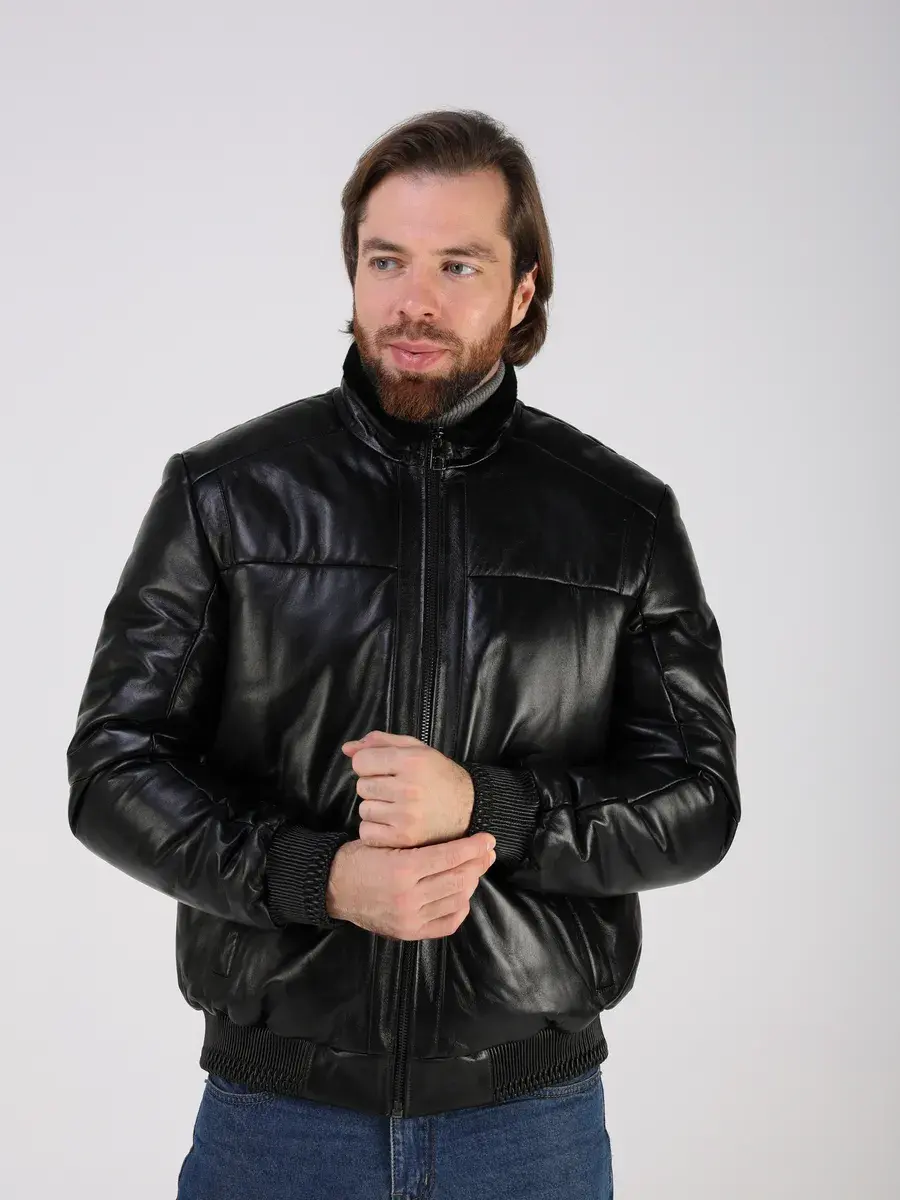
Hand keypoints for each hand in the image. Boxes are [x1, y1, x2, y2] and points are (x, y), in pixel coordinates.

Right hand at [326, 834, 495, 939]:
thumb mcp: (386, 842)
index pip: (450, 857)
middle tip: (487, 853)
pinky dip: (460, 909)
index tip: (488, 840)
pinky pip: (447, 924)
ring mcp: (409, 918)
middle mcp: (408, 896)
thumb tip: (459, 841)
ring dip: (470, 884)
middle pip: (458, 879)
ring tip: (474, 870)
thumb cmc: (359, 858)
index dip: (474, 847)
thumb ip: (420, 844)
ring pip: (456, 901)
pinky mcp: (408, 932)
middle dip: (478, 864)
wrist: (333, 887)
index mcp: (403, 868)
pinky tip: (462, 895)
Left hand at [341, 730, 474, 848]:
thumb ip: (381, 743)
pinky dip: (375, 829)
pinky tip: (392, 823)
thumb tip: (347, 749)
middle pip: (361, 786)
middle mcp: (409, 788)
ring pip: (363, 809)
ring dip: (375, 808)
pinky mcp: (404, 838)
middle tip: (395, 789)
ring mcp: (406, 816)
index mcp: (411, 761)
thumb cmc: (439, 776)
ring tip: (397, 806)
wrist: (469, 808)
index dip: (369, 764)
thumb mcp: (416, 750)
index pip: (361, 762)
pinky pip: (367, 832)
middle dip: (374, 786)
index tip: (383, 770)